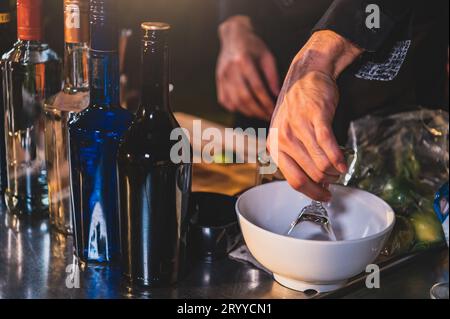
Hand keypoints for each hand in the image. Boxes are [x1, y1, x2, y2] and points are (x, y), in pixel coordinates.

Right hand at [216, 16, 279, 120]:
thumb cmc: (253, 46)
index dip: (266, 102)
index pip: (257, 87)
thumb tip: (277, 94)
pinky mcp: (218, 80)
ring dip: (247, 111)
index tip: (274, 110)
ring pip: (234, 101)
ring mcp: (222, 76)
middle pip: (244, 97)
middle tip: (268, 116)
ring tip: (259, 114)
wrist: (233, 36)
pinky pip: (224, 100)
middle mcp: (230, 69)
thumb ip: (272, 75)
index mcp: (244, 60)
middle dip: (257, 110)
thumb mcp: (266, 56)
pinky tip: (245, 109)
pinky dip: (234, 108)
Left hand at [267, 31, 362, 200]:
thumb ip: (293, 156)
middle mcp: (283, 139)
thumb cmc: (296, 107)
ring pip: (321, 164)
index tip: (323, 196)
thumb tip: (312, 181)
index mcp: (274, 146)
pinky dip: (338, 158)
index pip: (294, 180)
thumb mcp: (284, 133)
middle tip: (335, 180)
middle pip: (311, 175)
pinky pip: (329, 146)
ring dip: (334, 171)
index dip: (312, 192)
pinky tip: (343, 163)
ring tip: (339, 170)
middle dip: (327, 182)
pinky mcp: (315, 117)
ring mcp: (298, 128)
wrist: (305, 76)